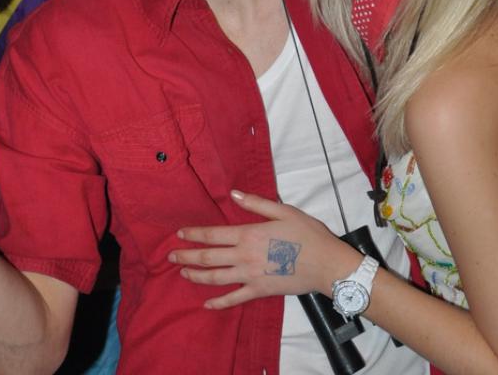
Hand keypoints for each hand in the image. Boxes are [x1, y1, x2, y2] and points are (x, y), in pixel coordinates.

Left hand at [168, 190, 361, 309]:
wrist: (325, 264)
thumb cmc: (307, 234)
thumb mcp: (284, 211)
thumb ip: (257, 204)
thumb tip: (233, 194)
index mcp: (249, 234)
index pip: (214, 234)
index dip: (195, 234)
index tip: (180, 234)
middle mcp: (244, 256)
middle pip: (208, 257)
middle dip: (187, 256)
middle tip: (171, 255)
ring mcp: (250, 276)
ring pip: (215, 278)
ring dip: (196, 275)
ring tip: (183, 272)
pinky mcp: (259, 291)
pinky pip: (234, 299)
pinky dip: (218, 302)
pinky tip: (206, 303)